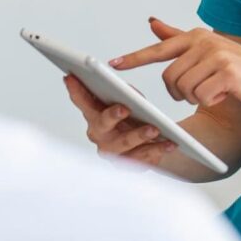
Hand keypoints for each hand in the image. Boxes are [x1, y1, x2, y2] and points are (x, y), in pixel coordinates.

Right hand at [63, 74, 177, 165]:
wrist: (149, 143)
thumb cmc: (133, 117)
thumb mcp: (129, 100)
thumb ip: (126, 94)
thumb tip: (127, 93)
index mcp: (94, 115)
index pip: (82, 100)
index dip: (75, 89)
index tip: (71, 77)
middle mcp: (99, 134)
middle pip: (101, 124)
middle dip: (112, 115)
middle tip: (123, 108)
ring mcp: (113, 151)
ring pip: (124, 144)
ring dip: (139, 135)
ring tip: (153, 129)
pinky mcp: (129, 164)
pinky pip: (143, 157)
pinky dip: (158, 150)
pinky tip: (169, 143)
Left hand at [109, 17, 240, 110]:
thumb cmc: (238, 71)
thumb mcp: (207, 51)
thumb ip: (177, 38)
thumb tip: (152, 22)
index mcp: (197, 36)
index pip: (159, 49)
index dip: (135, 58)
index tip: (112, 64)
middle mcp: (205, 42)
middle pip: (169, 78)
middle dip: (180, 93)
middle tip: (199, 92)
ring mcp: (216, 56)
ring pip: (183, 89)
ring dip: (196, 97)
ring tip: (215, 91)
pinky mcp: (227, 72)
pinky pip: (201, 96)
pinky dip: (211, 102)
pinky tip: (225, 95)